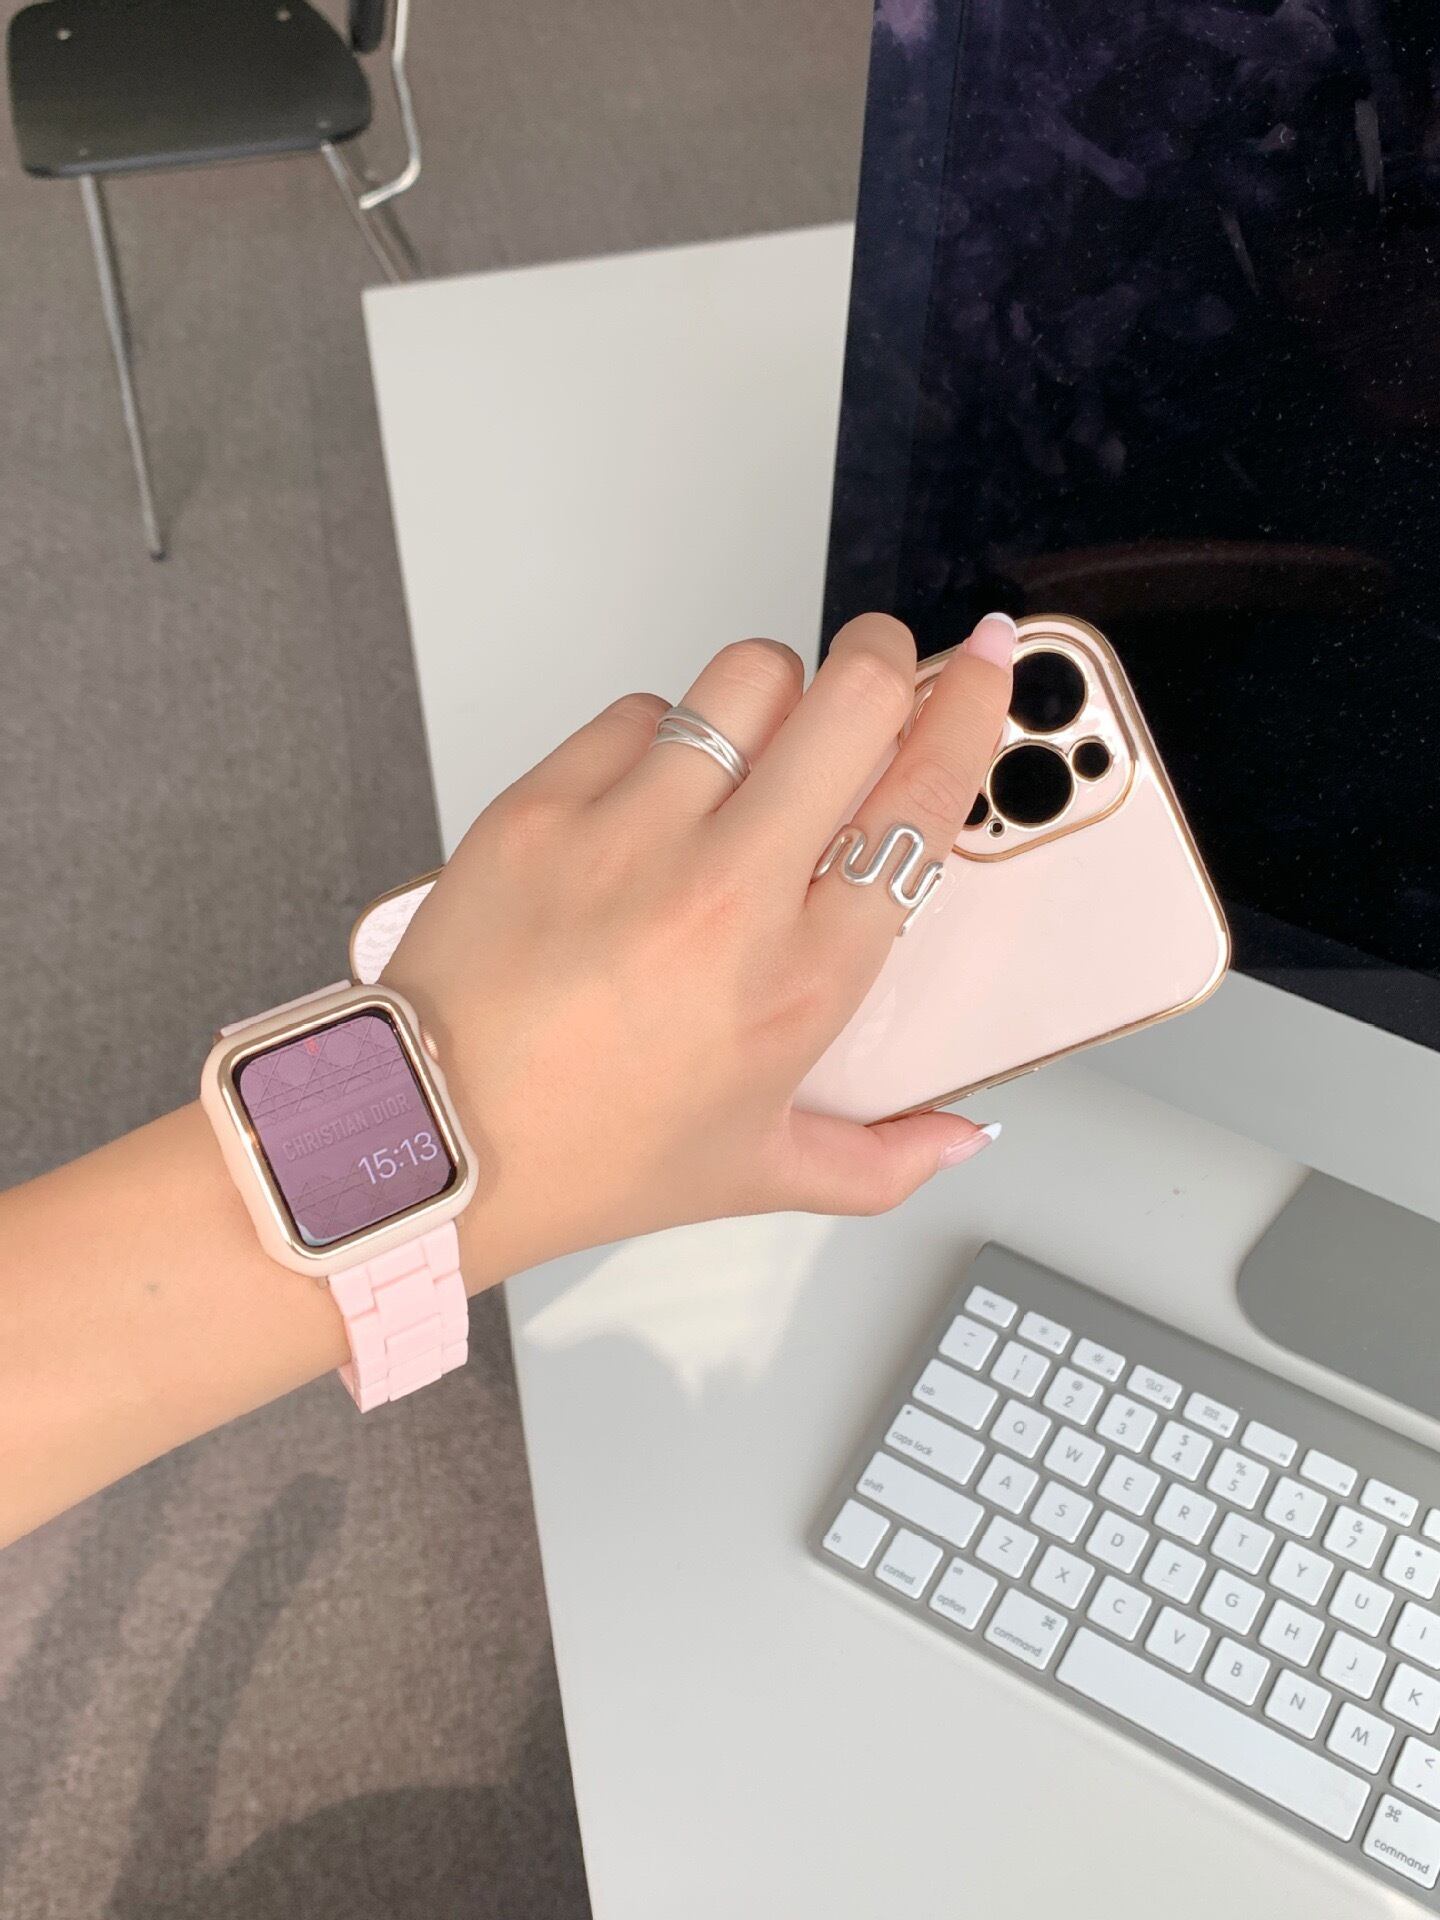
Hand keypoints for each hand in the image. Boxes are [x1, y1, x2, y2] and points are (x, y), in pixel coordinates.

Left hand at [384, 611, 1015, 1287]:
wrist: (433, 1140)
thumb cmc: (587, 1153)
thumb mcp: (756, 1172)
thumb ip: (883, 1158)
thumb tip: (959, 1137)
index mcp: (805, 979)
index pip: (925, 798)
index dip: (972, 708)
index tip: (986, 666)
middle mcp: (732, 894)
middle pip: (857, 696)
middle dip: (888, 658)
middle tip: (880, 668)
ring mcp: (634, 837)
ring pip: (750, 675)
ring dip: (775, 691)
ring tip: (757, 741)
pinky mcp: (546, 805)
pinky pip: (639, 710)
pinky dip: (662, 733)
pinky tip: (651, 792)